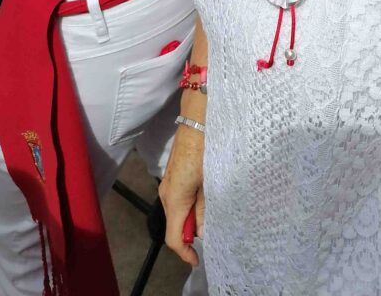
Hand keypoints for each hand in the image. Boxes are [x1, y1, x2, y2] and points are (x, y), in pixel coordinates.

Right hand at [159, 126, 204, 266]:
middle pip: (175, 226)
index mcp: (175, 198)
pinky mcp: (171, 176)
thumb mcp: (210, 181)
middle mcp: (166, 194)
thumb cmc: (206, 149)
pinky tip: (206, 198)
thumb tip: (203, 230)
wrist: (197, 120)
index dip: (185, 252)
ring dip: (192, 218)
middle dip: (191, 233)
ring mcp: (167, 184)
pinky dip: (189, 206)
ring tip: (213, 213)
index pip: (173, 238)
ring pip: (177, 212)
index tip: (197, 259)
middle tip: (214, 231)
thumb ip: (206, 209)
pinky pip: (178, 200)